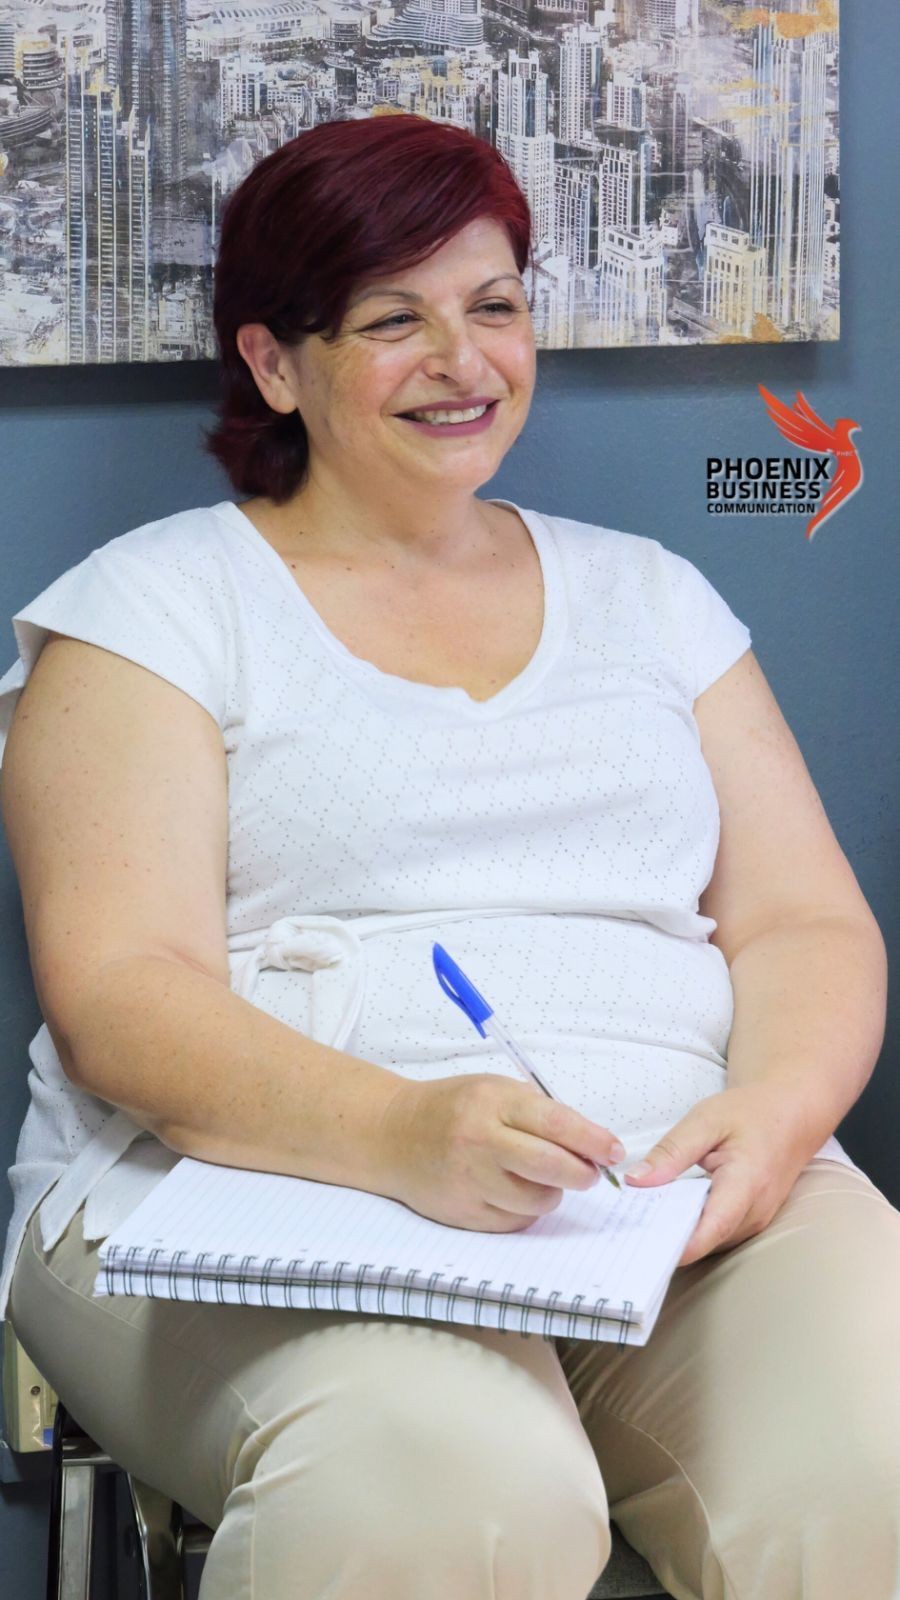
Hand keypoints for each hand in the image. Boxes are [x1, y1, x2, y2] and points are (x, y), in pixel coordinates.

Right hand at [376, 1073, 625, 1232]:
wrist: (393, 1135)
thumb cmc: (455, 1108)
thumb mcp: (496, 1091)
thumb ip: (540, 1114)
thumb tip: (591, 1147)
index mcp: (492, 1103)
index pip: (556, 1124)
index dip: (593, 1140)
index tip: (614, 1151)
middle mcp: (479, 1142)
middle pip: (550, 1167)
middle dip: (582, 1173)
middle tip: (589, 1172)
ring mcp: (469, 1181)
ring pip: (537, 1201)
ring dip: (551, 1192)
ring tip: (539, 1176)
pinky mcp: (463, 1214)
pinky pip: (514, 1220)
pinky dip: (524, 1209)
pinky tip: (511, 1190)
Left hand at [622, 1083, 812, 1266]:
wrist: (792, 1115)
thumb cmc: (751, 1113)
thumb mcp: (705, 1120)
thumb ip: (671, 1152)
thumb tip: (636, 1181)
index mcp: (746, 1185)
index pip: (709, 1230)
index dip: (674, 1245)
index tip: (639, 1246)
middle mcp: (755, 1212)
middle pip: (705, 1240)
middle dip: (667, 1238)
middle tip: (625, 1227)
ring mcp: (756, 1221)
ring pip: (710, 1240)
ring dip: (678, 1233)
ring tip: (639, 1219)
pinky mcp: (751, 1221)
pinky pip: (717, 1233)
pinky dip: (692, 1226)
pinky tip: (667, 1212)